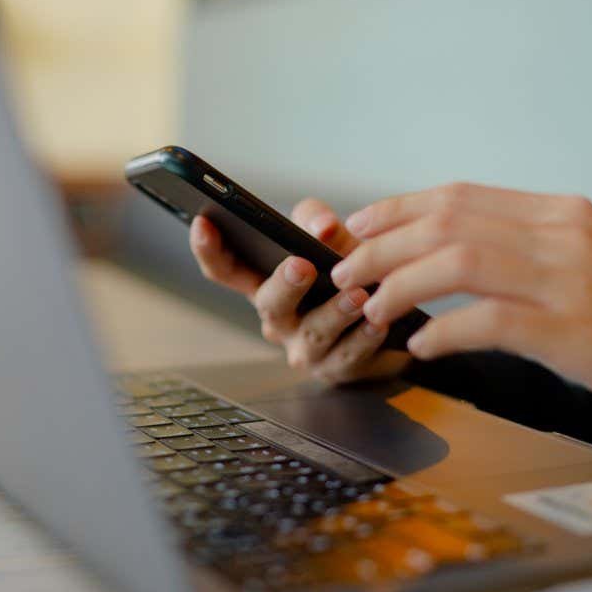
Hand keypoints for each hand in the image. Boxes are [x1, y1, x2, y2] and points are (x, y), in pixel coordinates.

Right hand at [188, 198, 411, 384]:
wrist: (387, 321)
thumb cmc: (344, 276)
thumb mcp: (328, 240)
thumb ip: (318, 223)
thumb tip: (322, 226)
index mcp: (264, 284)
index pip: (225, 269)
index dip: (209, 249)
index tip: (204, 223)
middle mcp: (278, 319)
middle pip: (269, 304)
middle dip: (284, 285)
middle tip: (302, 266)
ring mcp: (304, 348)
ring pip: (314, 332)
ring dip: (335, 312)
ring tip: (357, 294)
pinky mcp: (336, 369)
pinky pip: (348, 356)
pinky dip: (364, 338)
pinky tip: (378, 323)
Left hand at [330, 183, 591, 407]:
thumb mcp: (591, 262)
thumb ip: (531, 247)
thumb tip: (456, 249)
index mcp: (563, 213)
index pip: (460, 196)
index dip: (398, 208)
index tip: (358, 226)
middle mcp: (566, 234)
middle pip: (447, 223)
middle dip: (382, 247)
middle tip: (347, 275)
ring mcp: (573, 280)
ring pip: (458, 263)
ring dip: (401, 286)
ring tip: (373, 311)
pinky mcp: (577, 331)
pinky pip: (489, 321)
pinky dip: (444, 330)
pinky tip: (423, 346)